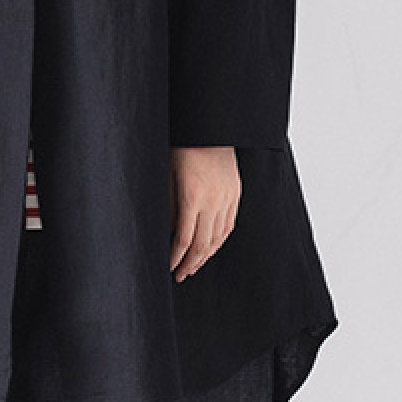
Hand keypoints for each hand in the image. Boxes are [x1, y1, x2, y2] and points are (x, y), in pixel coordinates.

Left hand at [168, 146, 240, 281]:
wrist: (208, 126)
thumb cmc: (182, 147)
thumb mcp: (166, 174)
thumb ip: (168, 205)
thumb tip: (165, 232)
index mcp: (191, 196)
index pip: (183, 239)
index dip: (175, 257)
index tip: (169, 268)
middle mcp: (212, 200)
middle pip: (202, 244)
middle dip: (190, 263)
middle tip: (180, 275)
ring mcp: (227, 197)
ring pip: (218, 237)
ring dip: (205, 256)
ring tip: (194, 267)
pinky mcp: (236, 193)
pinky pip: (229, 224)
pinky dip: (220, 240)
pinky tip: (212, 248)